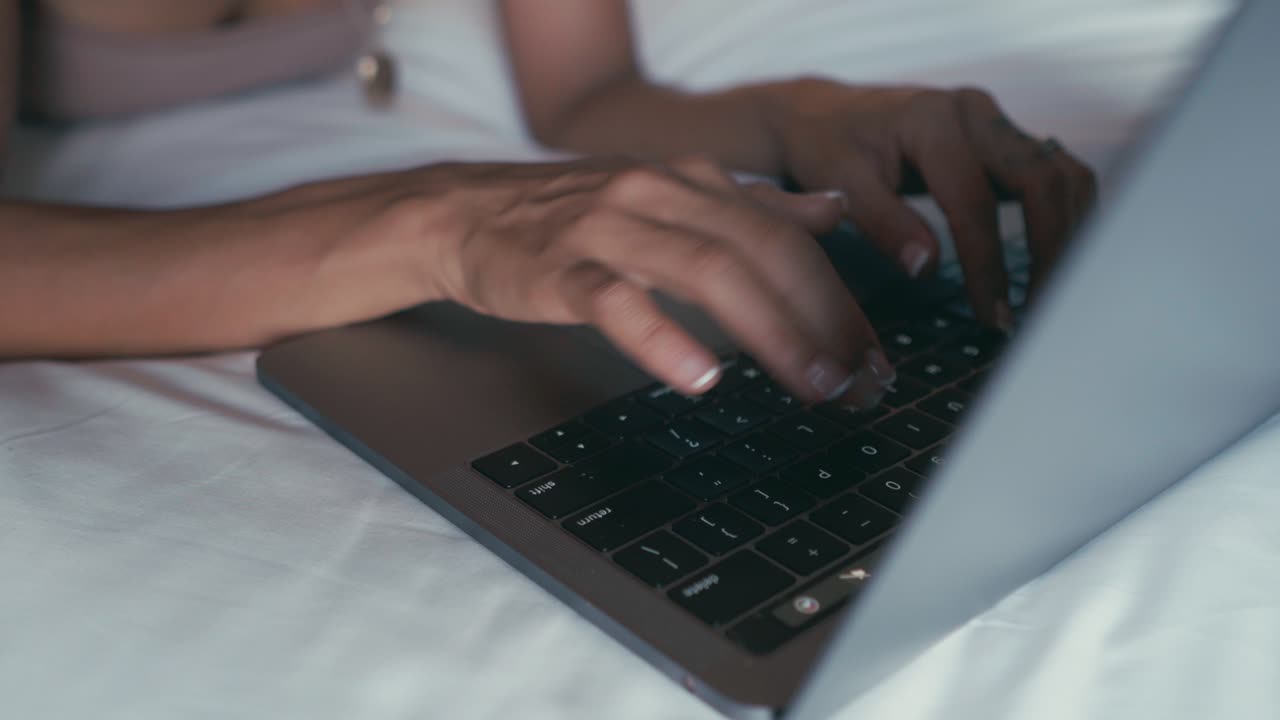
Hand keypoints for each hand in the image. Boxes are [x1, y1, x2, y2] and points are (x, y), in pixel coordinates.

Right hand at [419, 156, 896, 404]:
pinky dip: (663, 338)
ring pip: (707, 271)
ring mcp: (608, 228)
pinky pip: (617, 300)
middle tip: (858, 381)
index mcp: (692, 181)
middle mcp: (659, 194)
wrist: (464, 213)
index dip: (838, 297)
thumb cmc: (572, 219)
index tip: (872, 354)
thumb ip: (751, 207)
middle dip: (822, 318)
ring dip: (772, 331)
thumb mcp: (670, 200)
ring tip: (812, 383)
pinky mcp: (559, 267)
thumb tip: (831, 212)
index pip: (785, 237)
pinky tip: (699, 378)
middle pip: (761, 252)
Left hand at [761, 79, 1096, 328]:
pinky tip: (1060, 260)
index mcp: (933, 120)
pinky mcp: (1005, 139)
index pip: (976, 200)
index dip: (988, 263)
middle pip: (1043, 180)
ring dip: (1071, 233)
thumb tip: (928, 268)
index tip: (993, 315)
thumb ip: (883, 224)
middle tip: (1040, 312)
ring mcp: (996, 122)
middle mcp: (976, 113)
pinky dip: (1067, 216)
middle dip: (1051, 250)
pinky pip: (1056, 174)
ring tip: (1056, 293)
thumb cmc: (828, 146)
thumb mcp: (840, 183)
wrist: (825, 112)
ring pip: (1062, 174)